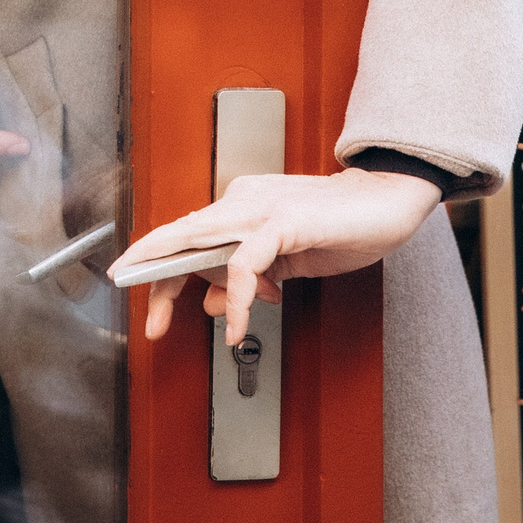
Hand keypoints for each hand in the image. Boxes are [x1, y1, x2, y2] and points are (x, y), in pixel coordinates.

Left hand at [110, 168, 443, 344]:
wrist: (390, 200)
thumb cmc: (343, 227)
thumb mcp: (287, 263)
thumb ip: (251, 278)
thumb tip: (215, 304)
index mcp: (241, 206)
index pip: (189, 238)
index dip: (162, 271)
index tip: (150, 306)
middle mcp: (242, 200)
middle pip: (180, 237)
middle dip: (149, 273)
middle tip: (132, 306)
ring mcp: (260, 208)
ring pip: (198, 242)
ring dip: (174, 285)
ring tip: (164, 322)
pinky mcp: (282, 221)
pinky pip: (244, 263)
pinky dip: (236, 296)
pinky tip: (238, 323)